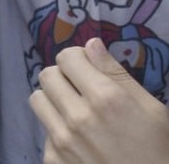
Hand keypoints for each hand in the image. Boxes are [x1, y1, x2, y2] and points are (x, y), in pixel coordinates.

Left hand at [29, 38, 168, 162]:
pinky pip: (43, 132)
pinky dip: (57, 131)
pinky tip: (78, 140)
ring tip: (75, 111)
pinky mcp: (53, 160)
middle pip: (47, 75)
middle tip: (81, 89)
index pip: (66, 57)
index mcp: (106, 99)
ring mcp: (62, 141)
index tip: (88, 68)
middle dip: (63, 77)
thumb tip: (91, 43)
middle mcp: (78, 117)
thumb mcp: (151, 109)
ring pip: (38, 100)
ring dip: (54, 101)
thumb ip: (116, 74)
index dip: (78, 59)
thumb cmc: (160, 149)